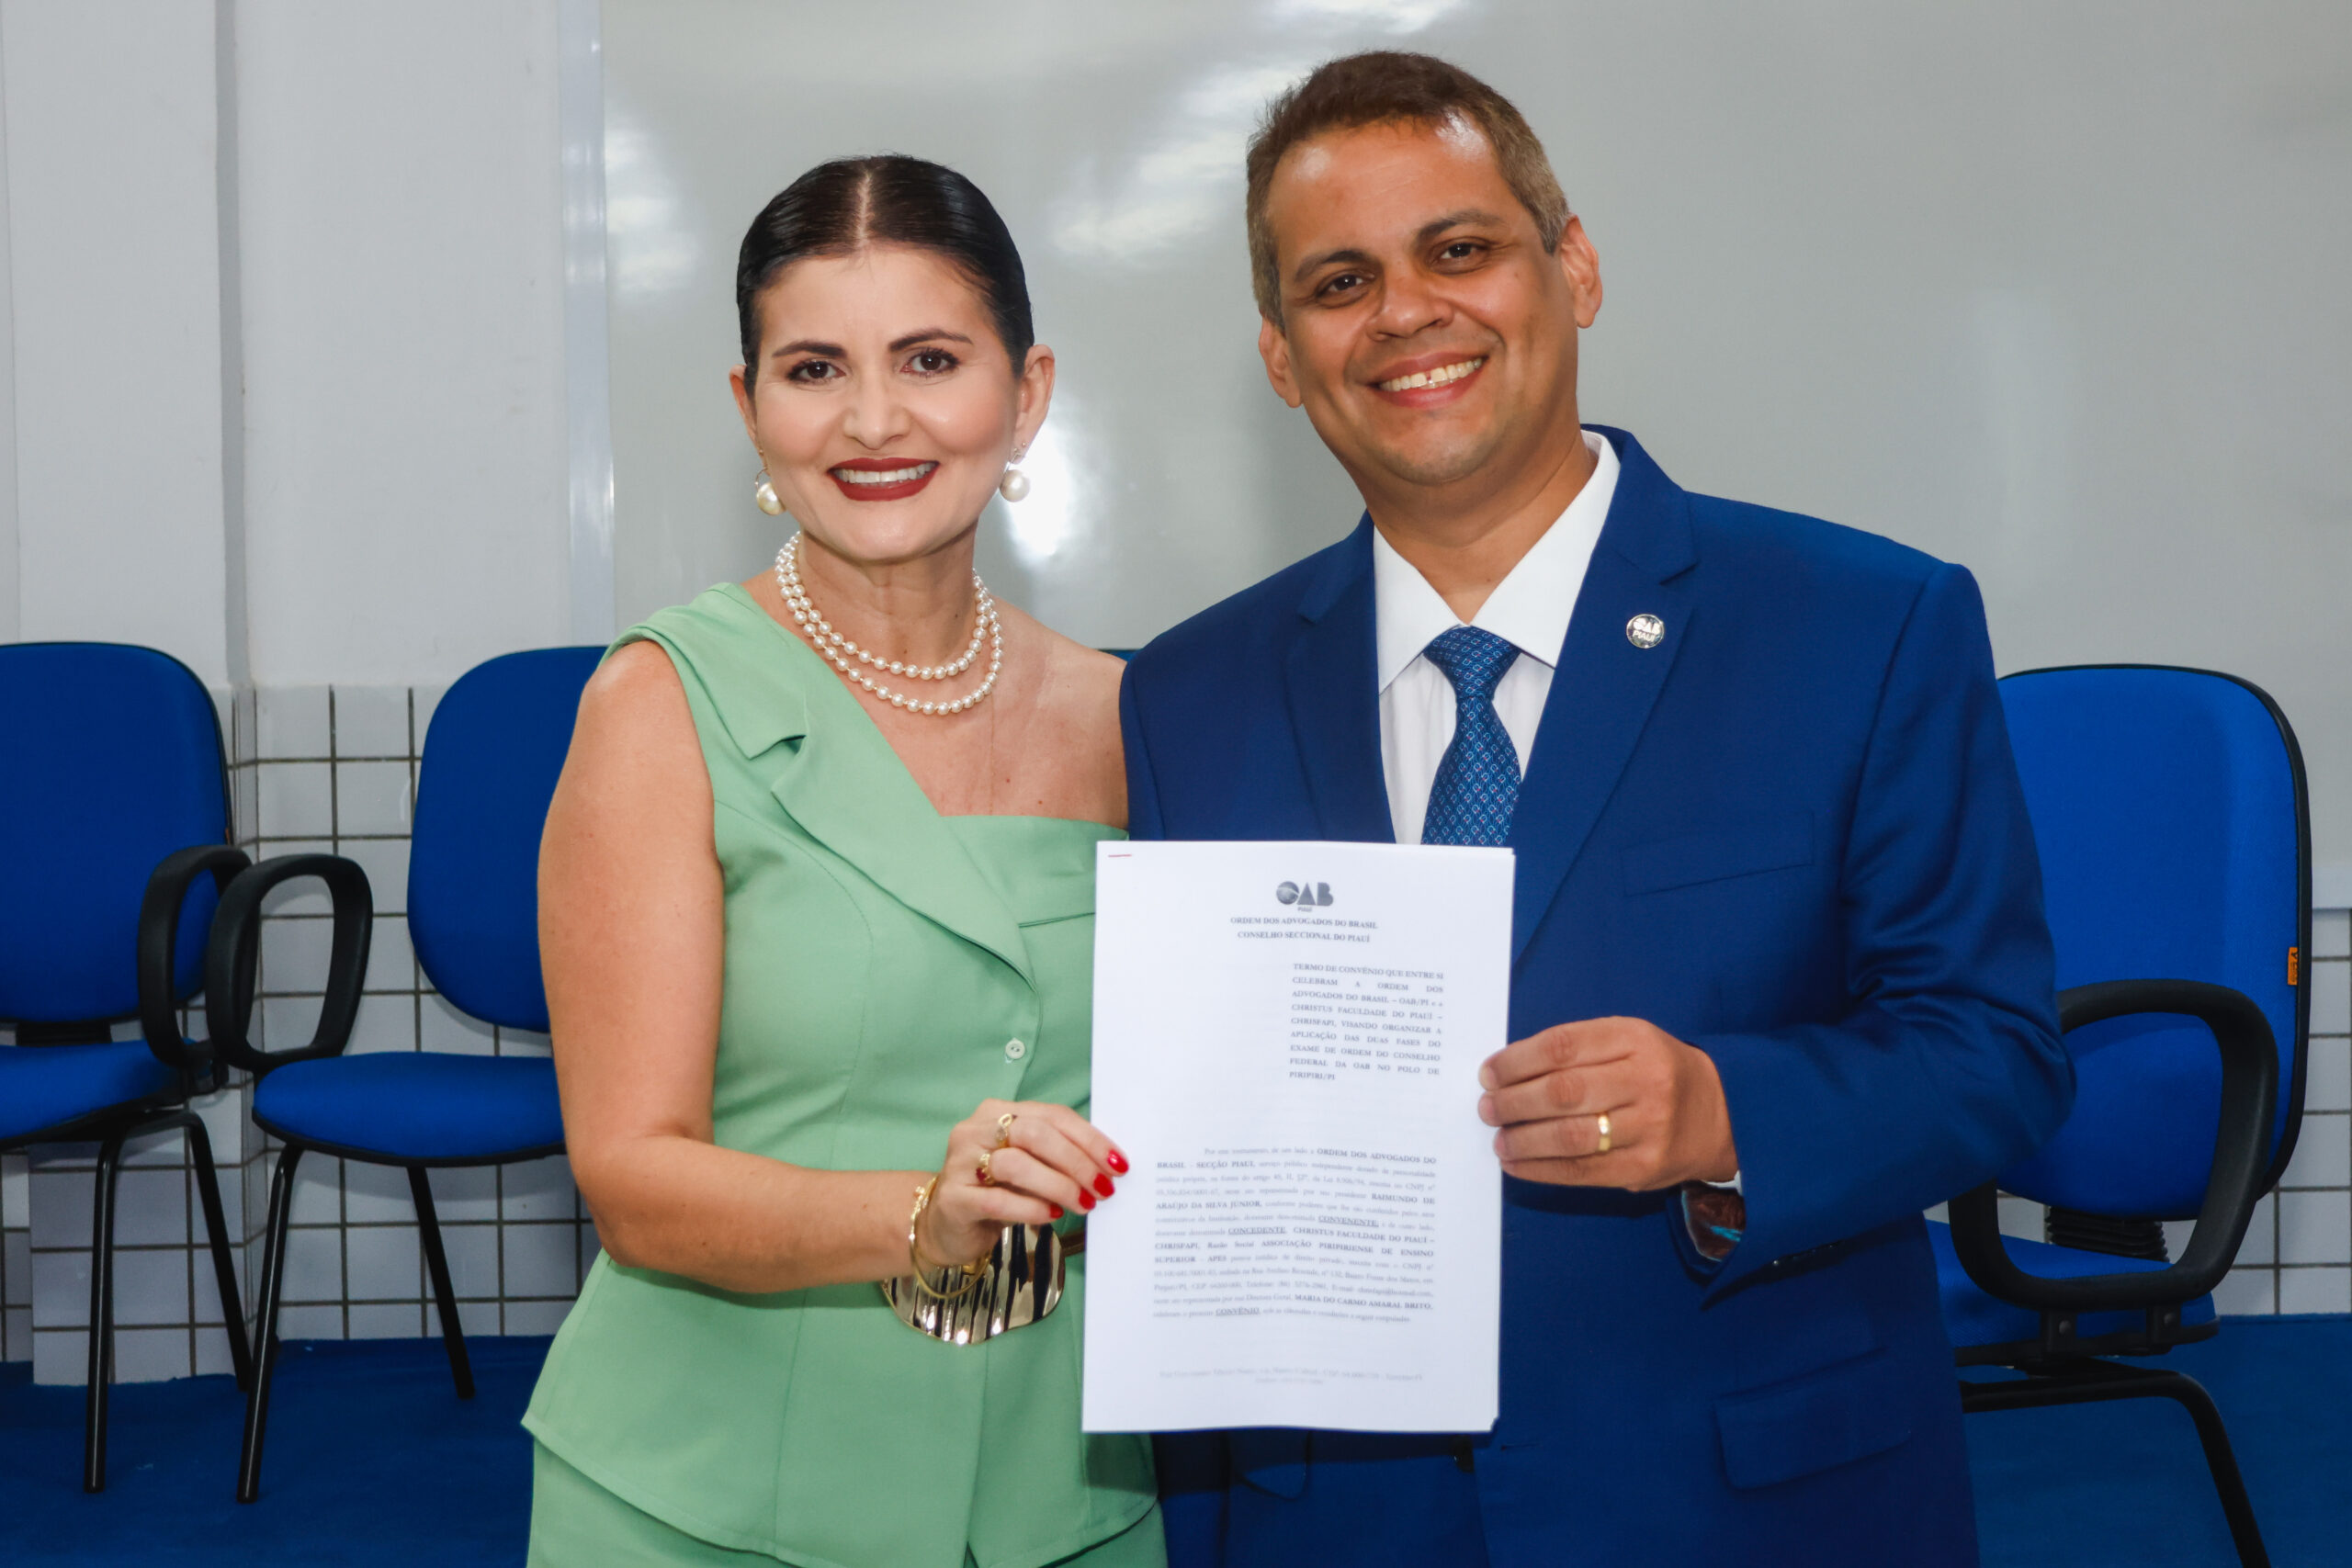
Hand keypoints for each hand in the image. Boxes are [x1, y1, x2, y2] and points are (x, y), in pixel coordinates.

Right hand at [918, 1098, 1127, 1268]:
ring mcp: (960, 1162)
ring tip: (1083, 1204)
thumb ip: (1056, 1157)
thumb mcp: (1027, 1166)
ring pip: (1016, 1164)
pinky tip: (1052, 1214)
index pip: (1052, 1116)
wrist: (944, 1225)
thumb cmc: (994, 1190)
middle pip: (1036, 1134)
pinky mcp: (954, 1198)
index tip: (1117, 1164)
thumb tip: (1105, 1167)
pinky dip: (1031, 1207)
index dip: (1089, 1139)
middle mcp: (976, 1130)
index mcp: (998, 1112)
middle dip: (1077, 1162)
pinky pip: (997, 1199)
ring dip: (1059, 1185)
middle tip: (1102, 1188)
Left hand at [1477, 1017, 1737, 1190]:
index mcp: (1635, 1039)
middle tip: (1488, 1108)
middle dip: (1514, 1101)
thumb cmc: (1656, 1071)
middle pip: (1563, 1091)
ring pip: (1570, 1136)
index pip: (1563, 1047)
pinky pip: (1581, 1171)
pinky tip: (1516, 1163)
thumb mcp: (1628, 1041)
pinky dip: (1540, 1169)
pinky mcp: (1644, 1167)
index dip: (1517, 1061)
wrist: (1722, 1114)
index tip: (1489, 1073)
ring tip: (1499, 1138)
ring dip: (1523, 1139)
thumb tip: (1507, 1072)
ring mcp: (1648, 1127)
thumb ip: (1577, 1049)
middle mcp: (1646, 1080)